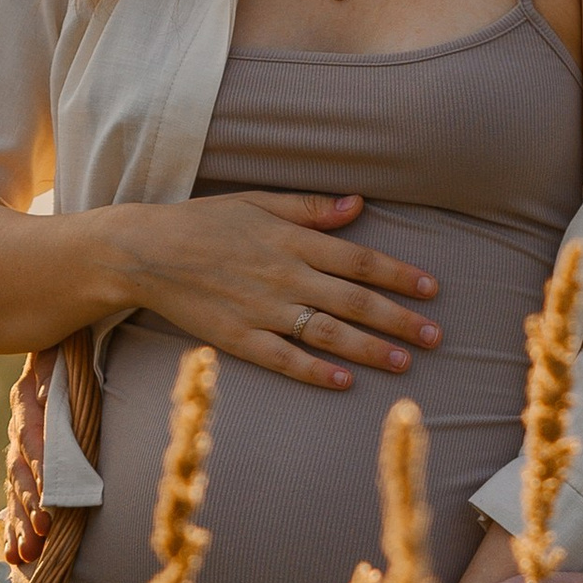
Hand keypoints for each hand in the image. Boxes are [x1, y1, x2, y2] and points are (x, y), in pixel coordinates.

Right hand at [0, 349, 52, 562]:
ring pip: (17, 490)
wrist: (61, 349)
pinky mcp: (24, 468)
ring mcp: (20, 449)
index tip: (50, 497)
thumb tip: (42, 393)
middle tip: (42, 531)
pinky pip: (15, 499)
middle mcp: (20, 426)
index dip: (40, 469)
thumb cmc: (70, 356)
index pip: (33, 438)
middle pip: (22, 470)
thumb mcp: (61, 359)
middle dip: (32, 504)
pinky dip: (16, 528)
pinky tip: (16, 555)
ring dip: (22, 523)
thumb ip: (51, 374)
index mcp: (28, 398)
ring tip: (29, 552)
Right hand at [109, 191, 440, 388]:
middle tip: (436, 336)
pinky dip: (315, 371)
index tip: (431, 289)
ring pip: (326, 332)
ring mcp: (261, 310)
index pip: (359, 259)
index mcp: (292, 240)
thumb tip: (357, 203)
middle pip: (353, 300)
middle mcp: (284, 276)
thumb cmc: (205, 221)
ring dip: (369, 349)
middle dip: (399, 319)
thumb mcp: (258, 201)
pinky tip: (344, 382)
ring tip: (404, 362)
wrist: (146, 252)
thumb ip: (309, 207)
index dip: (398, 275)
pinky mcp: (237, 337)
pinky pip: (283, 358)